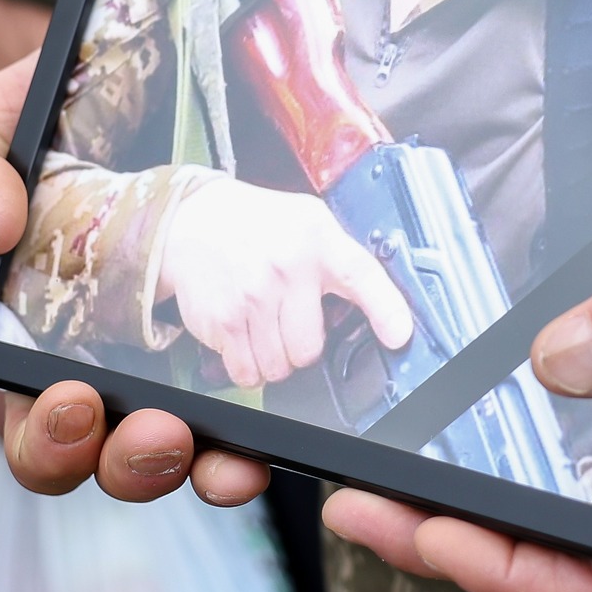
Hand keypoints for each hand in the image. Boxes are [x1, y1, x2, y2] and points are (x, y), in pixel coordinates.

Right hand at [0, 55, 268, 504]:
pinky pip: (271, 388)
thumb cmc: (43, 130)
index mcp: (34, 349)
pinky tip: (311, 390)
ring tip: (231, 448)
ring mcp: (182, 366)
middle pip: (115, 462)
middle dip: (138, 462)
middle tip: (161, 431)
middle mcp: (109, 375)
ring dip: (211, 462)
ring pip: (192, 453)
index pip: (36, 435)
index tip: (74, 402)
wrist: (120, 97)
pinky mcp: (251, 331)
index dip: (51, 442)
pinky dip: (288, 408)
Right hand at [155, 176, 413, 390]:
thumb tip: (381, 306)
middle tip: (292, 321)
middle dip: (303, 345)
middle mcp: (285, 269)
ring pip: (279, 366)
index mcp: (317, 240)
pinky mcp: (221, 321)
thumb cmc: (260, 224)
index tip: (399, 335)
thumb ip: (341, 257)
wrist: (192, 220)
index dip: (385, 309)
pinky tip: (245, 336)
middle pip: (310, 348)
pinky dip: (248, 365)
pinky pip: (246, 372)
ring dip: (276, 358)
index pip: (360, 275)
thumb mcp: (309, 221)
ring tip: (267, 326)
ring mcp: (250, 297)